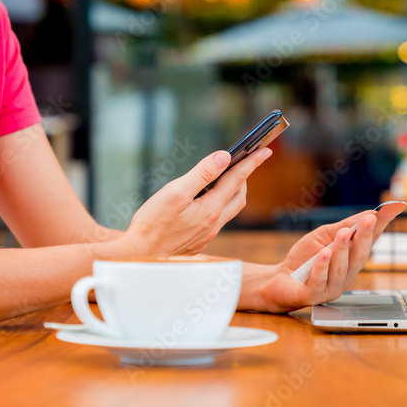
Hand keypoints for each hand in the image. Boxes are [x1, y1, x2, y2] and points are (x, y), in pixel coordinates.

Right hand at [121, 148, 271, 256]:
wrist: (140, 257)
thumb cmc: (152, 224)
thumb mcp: (175, 192)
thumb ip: (202, 174)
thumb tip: (224, 157)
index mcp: (211, 209)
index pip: (237, 179)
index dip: (252, 162)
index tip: (265, 150)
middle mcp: (213, 224)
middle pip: (238, 196)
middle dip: (244, 177)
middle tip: (245, 162)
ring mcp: (207, 235)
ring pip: (228, 210)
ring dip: (231, 192)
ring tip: (224, 178)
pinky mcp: (198, 241)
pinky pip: (216, 220)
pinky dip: (218, 205)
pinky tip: (204, 201)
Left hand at [243, 206, 400, 312]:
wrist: (278, 280)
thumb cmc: (304, 259)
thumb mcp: (324, 236)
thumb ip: (345, 226)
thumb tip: (369, 213)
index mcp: (351, 260)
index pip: (369, 241)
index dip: (381, 225)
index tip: (392, 209)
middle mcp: (346, 275)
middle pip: (359, 256)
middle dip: (365, 237)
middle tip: (370, 220)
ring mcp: (331, 287)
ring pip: (341, 269)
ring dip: (343, 250)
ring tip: (343, 234)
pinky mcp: (313, 295)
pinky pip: (319, 281)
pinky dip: (322, 267)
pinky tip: (324, 254)